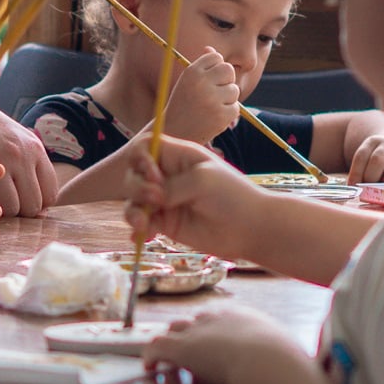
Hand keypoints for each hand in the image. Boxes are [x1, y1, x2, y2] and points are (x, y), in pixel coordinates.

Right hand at [0, 106, 57, 215]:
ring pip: (9, 209)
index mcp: (35, 149)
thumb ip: (33, 170)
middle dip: (19, 210)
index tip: (23, 200)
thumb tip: (42, 212)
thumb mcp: (20, 141)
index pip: (49, 195)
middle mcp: (19, 155)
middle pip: (30, 207)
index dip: (37, 205)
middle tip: (4, 200)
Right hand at [121, 136, 260, 260]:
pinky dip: (138, 229)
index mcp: (178, 156)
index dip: (141, 158)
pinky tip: (143, 236)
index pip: (144, 147)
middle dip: (137, 187)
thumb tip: (150, 199)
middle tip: (159, 200)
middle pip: (133, 174)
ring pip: (133, 201)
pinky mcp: (166, 223)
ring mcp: (165, 201)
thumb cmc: (231, 195)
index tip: (153, 174)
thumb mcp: (202, 180)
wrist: (250, 228)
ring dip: (133, 211)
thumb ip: (171, 186)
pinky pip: (141, 224)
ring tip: (144, 224)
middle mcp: (167, 176)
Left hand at [143, 307, 290, 383]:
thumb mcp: (287, 353)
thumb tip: (297, 369)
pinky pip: (156, 346)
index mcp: (243, 317)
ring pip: (174, 329)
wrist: (268, 363)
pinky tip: (149, 367)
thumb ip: (283, 356)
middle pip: (196, 320)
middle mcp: (218, 318)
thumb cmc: (284, 364)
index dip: (214, 332)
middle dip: (191, 333)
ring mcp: (198, 331)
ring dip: (171, 342)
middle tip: (189, 350)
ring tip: (166, 357)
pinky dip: (150, 355)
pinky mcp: (181, 348)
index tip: (214, 344)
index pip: (221, 318)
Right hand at [162, 49, 238, 145]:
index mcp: (192, 72)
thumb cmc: (182, 104)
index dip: (216, 67)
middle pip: (228, 70)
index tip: (210, 78)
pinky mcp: (221, 116)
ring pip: (234, 90)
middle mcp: (202, 83)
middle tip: (215, 92)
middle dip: (225, 80)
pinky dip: (227, 113)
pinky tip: (214, 117)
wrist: (174, 133)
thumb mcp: (187, 81)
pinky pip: (235, 108)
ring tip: (211, 106)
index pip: (216, 57)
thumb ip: (201, 66)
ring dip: (227, 98)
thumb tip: (211, 49)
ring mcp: (212, 100)